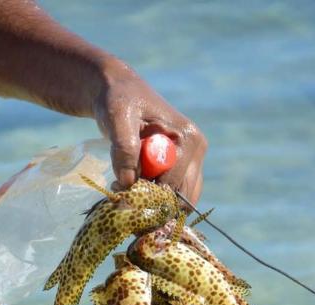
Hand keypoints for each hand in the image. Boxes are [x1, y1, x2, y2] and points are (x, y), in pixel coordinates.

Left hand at [93, 60, 206, 203]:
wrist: (121, 92)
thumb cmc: (120, 101)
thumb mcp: (118, 119)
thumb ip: (125, 148)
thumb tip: (129, 182)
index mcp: (187, 138)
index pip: (172, 184)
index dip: (145, 194)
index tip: (118, 187)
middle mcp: (197, 151)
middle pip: (182, 198)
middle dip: (152, 203)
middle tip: (123, 192)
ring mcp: (193, 161)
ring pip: (180, 201)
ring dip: (154, 203)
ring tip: (128, 186)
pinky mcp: (185, 168)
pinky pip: (175, 195)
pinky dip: (156, 199)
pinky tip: (137, 186)